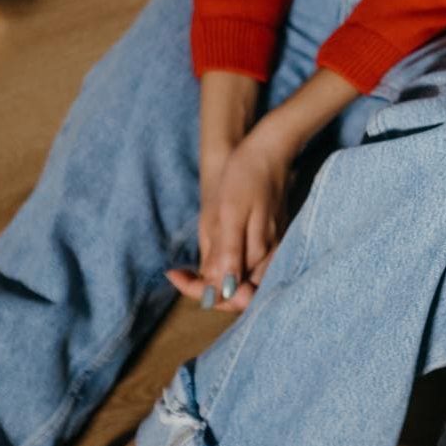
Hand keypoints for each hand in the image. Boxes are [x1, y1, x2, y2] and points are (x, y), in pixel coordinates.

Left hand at [169, 132, 289, 311]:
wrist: (267, 150)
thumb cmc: (245, 177)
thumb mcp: (229, 213)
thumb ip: (228, 253)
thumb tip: (221, 293)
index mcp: (255, 252)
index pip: (227, 294)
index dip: (199, 291)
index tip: (174, 274)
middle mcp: (266, 256)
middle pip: (236, 295)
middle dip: (206, 290)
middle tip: (179, 273)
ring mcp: (271, 248)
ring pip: (242, 283)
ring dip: (213, 281)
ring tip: (188, 268)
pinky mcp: (271, 240)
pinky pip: (248, 268)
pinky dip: (225, 268)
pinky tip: (213, 255)